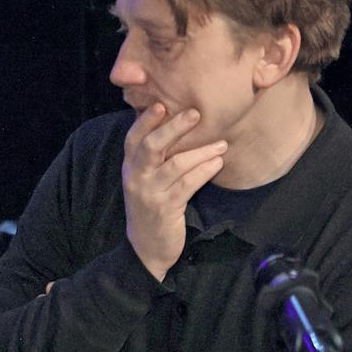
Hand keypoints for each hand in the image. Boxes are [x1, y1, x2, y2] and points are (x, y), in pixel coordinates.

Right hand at [122, 104, 226, 280]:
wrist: (147, 246)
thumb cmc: (152, 205)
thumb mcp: (146, 179)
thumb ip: (155, 156)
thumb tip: (173, 123)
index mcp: (130, 166)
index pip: (133, 138)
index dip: (145, 120)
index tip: (162, 104)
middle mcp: (135, 177)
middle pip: (152, 146)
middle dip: (174, 128)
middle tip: (196, 113)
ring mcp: (149, 193)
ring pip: (175, 164)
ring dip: (201, 151)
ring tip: (221, 144)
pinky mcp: (165, 208)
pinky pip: (187, 184)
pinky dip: (204, 171)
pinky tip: (217, 163)